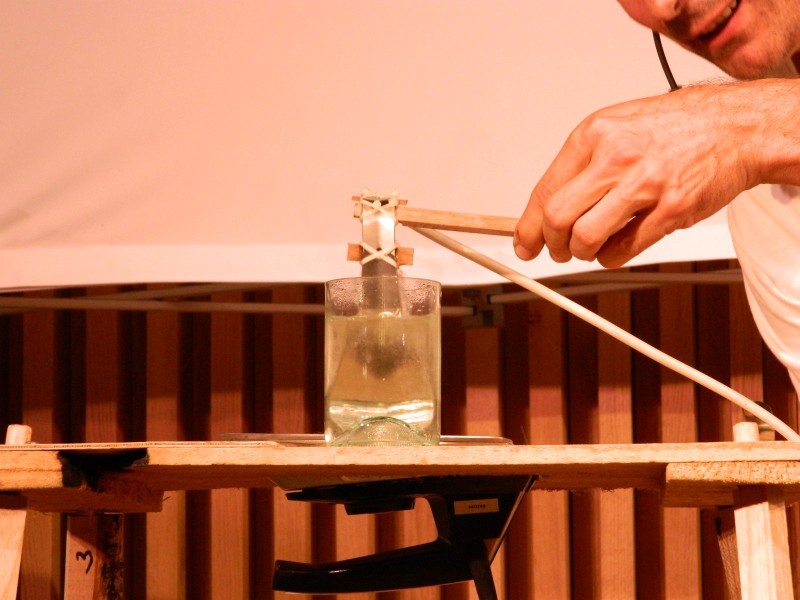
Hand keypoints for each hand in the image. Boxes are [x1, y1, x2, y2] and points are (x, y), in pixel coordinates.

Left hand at [513, 82, 774, 267]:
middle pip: (558, 218)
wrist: (735, 126)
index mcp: (594, 134)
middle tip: (558, 251)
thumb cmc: (674, 129)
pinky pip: (624, 249)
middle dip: (552, 244)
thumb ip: (581, 165)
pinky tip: (616, 246)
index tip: (524, 244)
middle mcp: (616, 157)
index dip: (528, 227)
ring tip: (589, 248)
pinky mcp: (672, 208)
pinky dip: (611, 257)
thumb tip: (545, 207)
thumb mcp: (616, 128)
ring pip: (586, 238)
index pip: (545, 191)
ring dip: (581, 253)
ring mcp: (646, 183)